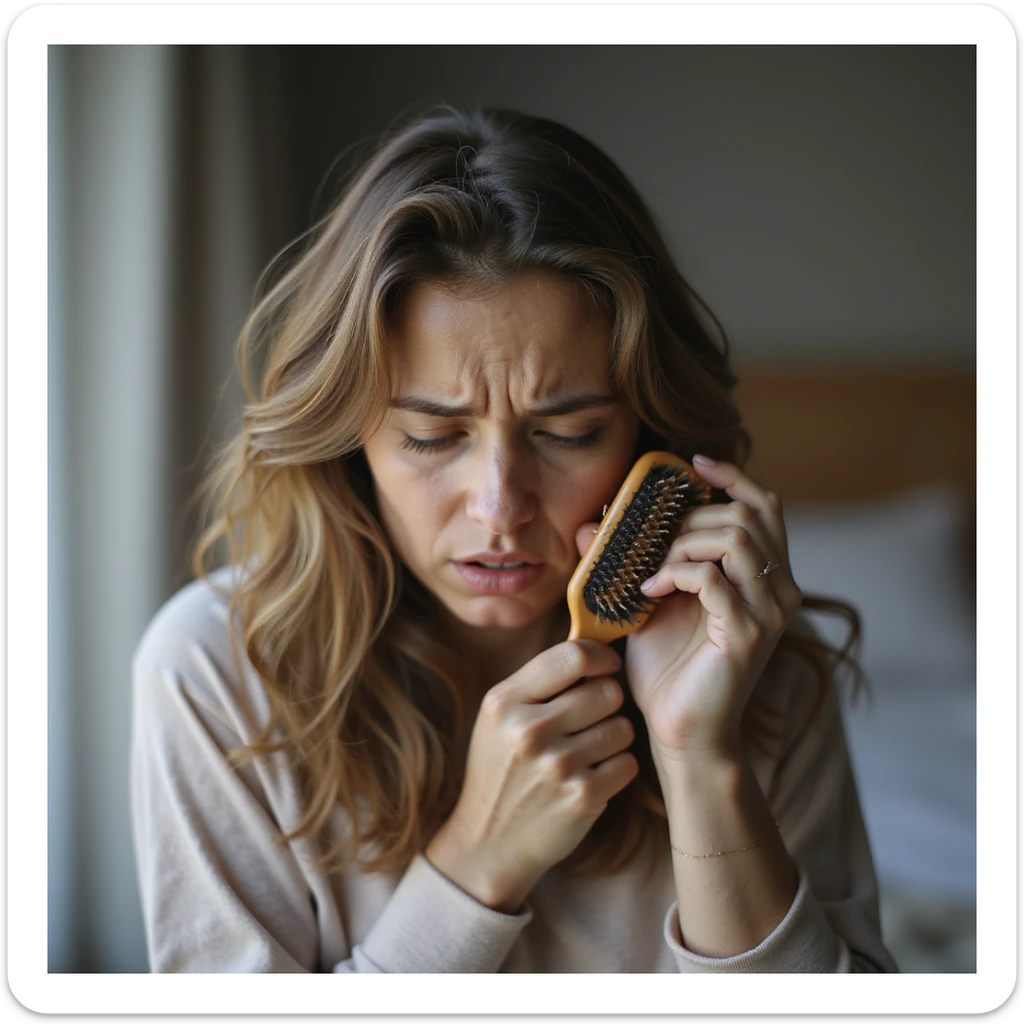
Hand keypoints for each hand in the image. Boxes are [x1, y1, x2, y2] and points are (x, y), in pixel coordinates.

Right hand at [429, 640, 637, 910]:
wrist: (488, 842)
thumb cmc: (501, 769)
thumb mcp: (500, 717)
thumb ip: (539, 681)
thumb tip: (594, 648)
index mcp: (505, 702)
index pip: (572, 657)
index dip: (600, 656)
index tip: (607, 666)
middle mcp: (529, 731)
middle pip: (606, 691)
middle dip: (606, 702)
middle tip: (591, 718)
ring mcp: (557, 766)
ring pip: (622, 726)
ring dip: (613, 737)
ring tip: (588, 750)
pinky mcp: (583, 797)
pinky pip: (627, 763)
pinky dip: (617, 768)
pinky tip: (593, 776)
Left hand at [573, 457, 801, 765]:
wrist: (680, 733)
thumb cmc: (667, 671)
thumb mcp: (648, 603)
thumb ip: (632, 561)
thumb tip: (589, 524)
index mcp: (763, 577)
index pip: (765, 506)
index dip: (733, 477)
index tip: (691, 466)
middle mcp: (779, 589)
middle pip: (747, 514)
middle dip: (691, 517)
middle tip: (653, 543)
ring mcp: (770, 611)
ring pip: (734, 537)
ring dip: (683, 543)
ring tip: (651, 572)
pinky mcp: (748, 632)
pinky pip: (713, 577)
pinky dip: (674, 574)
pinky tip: (649, 593)